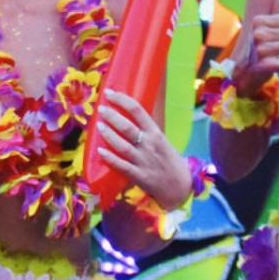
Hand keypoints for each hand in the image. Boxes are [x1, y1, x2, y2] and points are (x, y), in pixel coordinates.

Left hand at [94, 90, 190, 208]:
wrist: (180, 186)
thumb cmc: (168, 160)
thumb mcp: (161, 140)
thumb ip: (146, 130)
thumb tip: (125, 115)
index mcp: (155, 132)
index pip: (137, 110)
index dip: (121, 100)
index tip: (109, 93)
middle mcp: (149, 144)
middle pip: (127, 127)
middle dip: (112, 116)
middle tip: (100, 109)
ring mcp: (144, 161)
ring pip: (123, 145)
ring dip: (109, 134)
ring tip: (98, 125)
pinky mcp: (139, 176)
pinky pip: (122, 166)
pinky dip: (111, 158)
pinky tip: (100, 152)